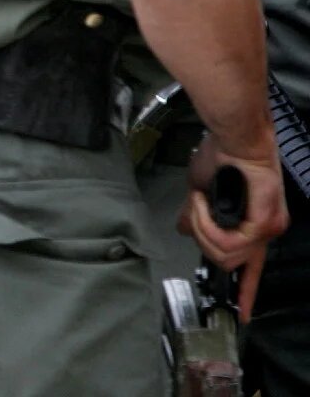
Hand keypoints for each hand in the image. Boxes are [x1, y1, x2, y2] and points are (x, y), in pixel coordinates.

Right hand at [178, 134, 289, 318]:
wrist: (234, 137)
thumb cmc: (221, 155)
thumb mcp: (202, 190)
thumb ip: (196, 212)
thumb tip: (184, 227)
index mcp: (254, 225)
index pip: (253, 267)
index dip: (248, 292)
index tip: (243, 314)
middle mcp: (266, 230)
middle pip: (225, 262)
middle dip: (200, 238)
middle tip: (193, 211)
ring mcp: (267, 228)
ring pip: (224, 254)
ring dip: (202, 228)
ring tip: (199, 203)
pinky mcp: (262, 223)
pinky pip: (228, 242)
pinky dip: (207, 224)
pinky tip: (203, 203)